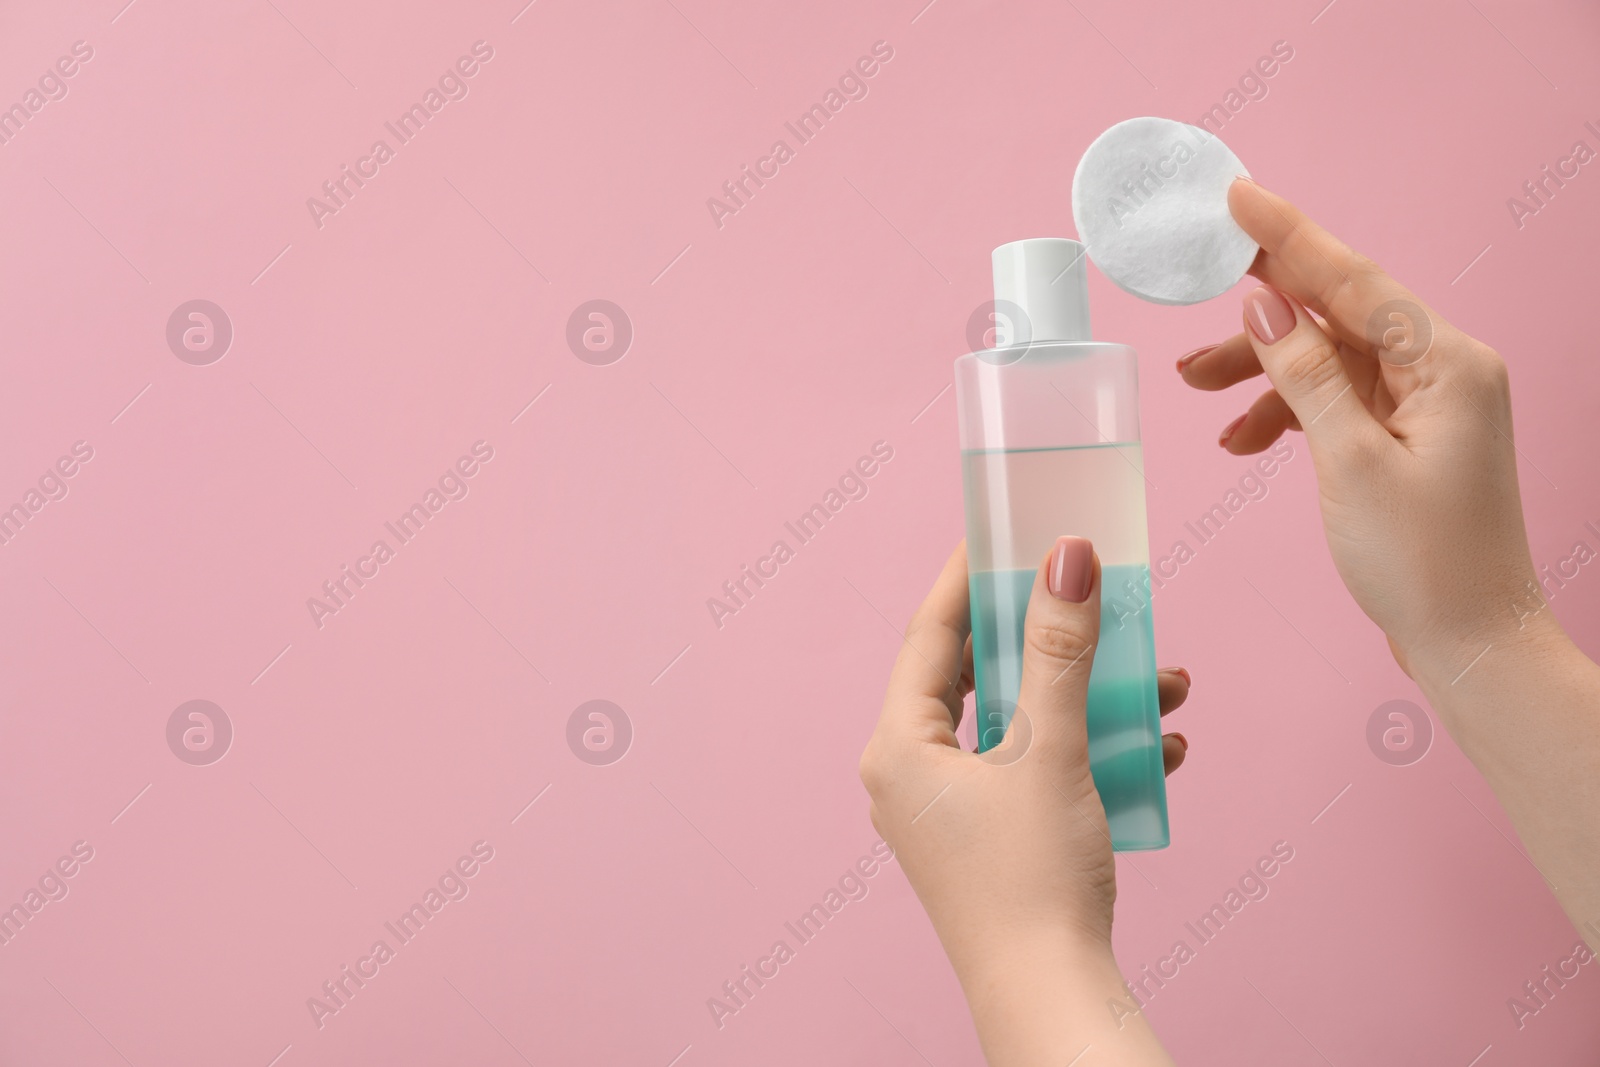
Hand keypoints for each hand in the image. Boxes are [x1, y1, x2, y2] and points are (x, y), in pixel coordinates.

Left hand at [859, 538, 1184, 1065]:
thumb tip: (1066, 557)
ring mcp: (946, 810)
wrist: (1052, 997)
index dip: (970, 578)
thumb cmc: (1035, 881)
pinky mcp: (986, 838)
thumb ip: (1059, 651)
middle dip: (1047, 639)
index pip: (930, 635)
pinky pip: (1032, 768)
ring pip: (1016, 723)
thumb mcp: (1051, 751)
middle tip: (1084, 593)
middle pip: (978, 675)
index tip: (1003, 530)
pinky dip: (1085, 748)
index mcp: (899, 746)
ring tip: (1159, 679)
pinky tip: (1158, 744)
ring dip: (1085, 697)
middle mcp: (910, 774)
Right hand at [1178, 177, 1554, 684]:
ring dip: (1264, 371)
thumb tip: (1265, 304)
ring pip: (1328, 360)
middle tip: (1193, 308)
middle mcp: (1444, 371)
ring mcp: (1428, 405)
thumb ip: (1304, 373)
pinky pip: (1338, 400)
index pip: (1353, 279)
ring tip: (1198, 388)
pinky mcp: (1408, 438)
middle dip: (1260, 318)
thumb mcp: (1348, 461)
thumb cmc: (1424, 562)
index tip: (1237, 197)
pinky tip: (1244, 440)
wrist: (1472, 642)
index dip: (1289, 236)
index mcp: (1446, 363)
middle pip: (1336, 316)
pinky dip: (1288, 412)